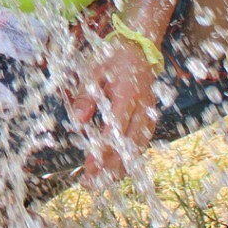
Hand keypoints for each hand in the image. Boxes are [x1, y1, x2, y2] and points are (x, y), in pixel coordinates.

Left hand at [63, 34, 158, 185]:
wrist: (142, 44)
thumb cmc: (115, 55)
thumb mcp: (94, 70)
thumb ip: (86, 96)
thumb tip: (77, 122)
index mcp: (128, 95)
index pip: (115, 131)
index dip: (103, 152)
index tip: (89, 168)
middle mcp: (143, 107)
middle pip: (130, 146)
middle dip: (111, 168)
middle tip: (92, 184)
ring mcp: (150, 112)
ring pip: (139, 148)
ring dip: (122, 167)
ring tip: (103, 182)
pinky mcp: (151, 115)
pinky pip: (143, 141)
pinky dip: (131, 157)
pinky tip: (119, 168)